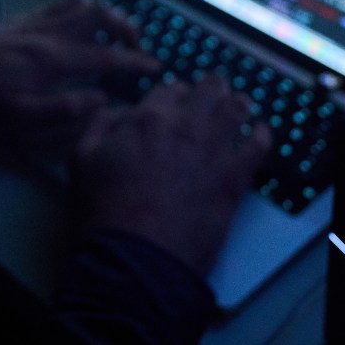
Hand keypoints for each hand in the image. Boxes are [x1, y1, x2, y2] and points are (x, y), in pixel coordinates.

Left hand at [0, 0, 157, 150]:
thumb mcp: (19, 122)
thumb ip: (65, 111)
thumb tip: (101, 98)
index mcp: (52, 58)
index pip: (106, 54)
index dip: (135, 61)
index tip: (156, 67)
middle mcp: (46, 31)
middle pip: (99, 13)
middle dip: (126, 26)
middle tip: (137, 47)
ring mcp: (31, 21)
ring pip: (79, 0)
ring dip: (104, 12)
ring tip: (114, 32)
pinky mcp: (17, 20)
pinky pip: (59, 3)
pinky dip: (81, 8)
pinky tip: (77, 26)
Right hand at [68, 75, 271, 276]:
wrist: (138, 256)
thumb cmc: (104, 209)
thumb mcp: (82, 158)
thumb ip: (100, 124)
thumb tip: (119, 110)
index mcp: (148, 116)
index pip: (169, 88)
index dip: (173, 93)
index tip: (175, 101)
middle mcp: (186, 124)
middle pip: (209, 89)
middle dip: (211, 88)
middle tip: (213, 93)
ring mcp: (215, 148)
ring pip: (237, 108)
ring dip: (238, 104)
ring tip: (241, 106)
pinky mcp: (235, 177)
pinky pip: (259, 145)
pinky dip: (262, 135)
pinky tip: (260, 133)